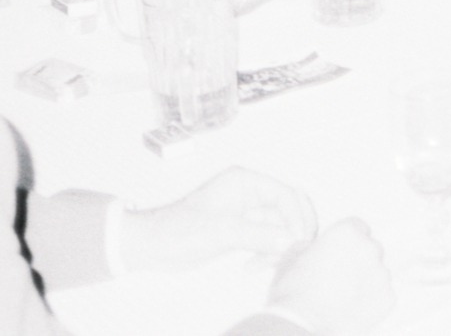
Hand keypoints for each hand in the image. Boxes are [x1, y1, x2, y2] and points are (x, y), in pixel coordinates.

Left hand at [119, 167, 317, 272]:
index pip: (285, 195)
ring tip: (264, 265)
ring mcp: (248, 214)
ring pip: (280, 229)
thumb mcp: (219, 231)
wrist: (152, 246)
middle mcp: (250, 194)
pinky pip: (267, 242)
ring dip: (278, 248)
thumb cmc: (179, 230)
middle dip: (292, 233)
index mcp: (245, 182)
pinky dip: (266, 255)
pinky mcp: (243, 233)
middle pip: (288, 210)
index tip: (298, 242)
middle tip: (290, 255)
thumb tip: (290, 241)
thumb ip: (256, 234)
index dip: (296, 217)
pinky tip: (251, 268)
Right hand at [265, 219, 393, 335]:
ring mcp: (381, 273)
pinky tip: (351, 308)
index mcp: (347, 232)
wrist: (301, 323)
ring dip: (366, 280)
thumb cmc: (293, 291)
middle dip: (360, 260)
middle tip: (342, 278)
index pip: (359, 227)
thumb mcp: (292, 256)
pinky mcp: (387, 297)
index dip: (349, 241)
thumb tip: (313, 246)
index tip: (342, 254)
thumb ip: (310, 244)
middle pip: (371, 248)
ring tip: (344, 296)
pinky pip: (383, 294)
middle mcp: (369, 248)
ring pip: (378, 273)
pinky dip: (372, 301)